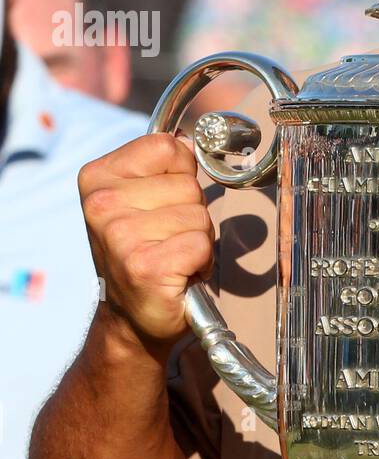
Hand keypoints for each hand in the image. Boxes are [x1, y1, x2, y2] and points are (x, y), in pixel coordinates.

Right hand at [79, 134, 213, 354]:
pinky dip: (200, 261)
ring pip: (199, 215)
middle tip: (168, 237)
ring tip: (172, 255)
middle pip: (189, 184)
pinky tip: (177, 273)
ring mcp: (121, 236)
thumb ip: (165, 165)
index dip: (179, 175)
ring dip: (197, 238)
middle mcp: (102, 204)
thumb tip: (187, 142)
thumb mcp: (144, 196)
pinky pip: (202, 244)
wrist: (132, 316)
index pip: (167, 146)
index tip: (161, 202)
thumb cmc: (144, 251)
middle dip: (191, 211)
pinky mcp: (146, 266)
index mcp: (97, 177)